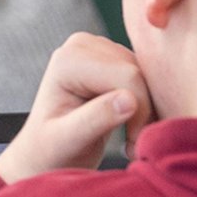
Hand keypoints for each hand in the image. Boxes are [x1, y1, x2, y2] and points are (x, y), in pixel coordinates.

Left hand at [0, 34, 152, 183]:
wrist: (47, 152)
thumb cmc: (51, 151)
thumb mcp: (68, 141)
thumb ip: (95, 119)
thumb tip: (130, 100)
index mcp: (69, 59)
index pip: (127, 76)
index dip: (139, 112)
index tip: (132, 146)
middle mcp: (84, 44)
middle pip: (140, 72)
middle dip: (145, 111)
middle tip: (134, 145)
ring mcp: (101, 48)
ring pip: (149, 75)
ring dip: (149, 110)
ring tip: (132, 139)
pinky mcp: (115, 58)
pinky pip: (149, 78)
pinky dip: (148, 104)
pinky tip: (134, 126)